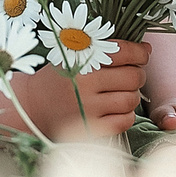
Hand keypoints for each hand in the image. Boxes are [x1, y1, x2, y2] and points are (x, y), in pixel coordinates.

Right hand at [13, 39, 148, 137]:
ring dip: (132, 95)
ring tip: (122, 92)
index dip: (140, 52)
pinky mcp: (90, 128)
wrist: (31, 106)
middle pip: (133, 77)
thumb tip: (144, 48)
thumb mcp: (73, 54)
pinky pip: (124, 121)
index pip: (123, 52)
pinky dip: (127, 115)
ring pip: (132, 100)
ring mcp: (88, 108)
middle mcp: (85, 84)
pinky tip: (117, 109)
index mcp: (81, 60)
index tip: (143, 53)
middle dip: (138, 74)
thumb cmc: (58, 77)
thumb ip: (102, 48)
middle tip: (131, 75)